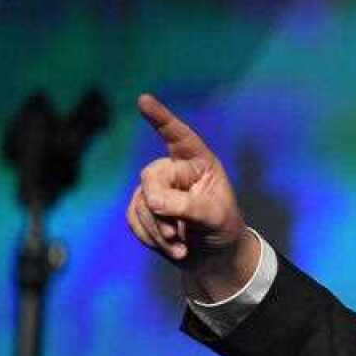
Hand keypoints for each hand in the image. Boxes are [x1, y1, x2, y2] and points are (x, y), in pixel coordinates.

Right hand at [127, 94, 256, 300]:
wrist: (213, 255)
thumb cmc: (222, 228)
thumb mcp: (214, 217)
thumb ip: (186, 206)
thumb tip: (151, 200)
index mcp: (199, 163)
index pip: (179, 136)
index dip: (161, 118)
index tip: (144, 100)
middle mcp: (175, 170)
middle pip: (150, 178)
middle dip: (160, 208)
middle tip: (176, 231)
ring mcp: (156, 189)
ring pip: (141, 204)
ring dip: (158, 231)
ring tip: (181, 244)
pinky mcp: (142, 208)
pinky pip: (133, 219)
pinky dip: (150, 238)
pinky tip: (172, 247)